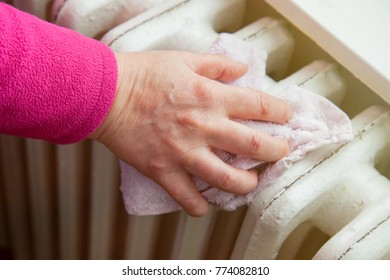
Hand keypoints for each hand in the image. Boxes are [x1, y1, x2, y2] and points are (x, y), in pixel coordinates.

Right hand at [89, 51, 290, 216]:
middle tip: (282, 151)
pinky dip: (201, 206)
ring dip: (248, 184)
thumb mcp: (184, 60)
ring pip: (229, 180)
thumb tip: (242, 69)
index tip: (286, 118)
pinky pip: (189, 199)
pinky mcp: (164, 171)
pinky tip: (206, 203)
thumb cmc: (143, 74)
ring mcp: (184, 153)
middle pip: (255, 146)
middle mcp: (204, 127)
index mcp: (211, 97)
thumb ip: (217, 65)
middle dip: (278, 151)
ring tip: (250, 181)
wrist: (106, 94)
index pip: (260, 106)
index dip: (280, 112)